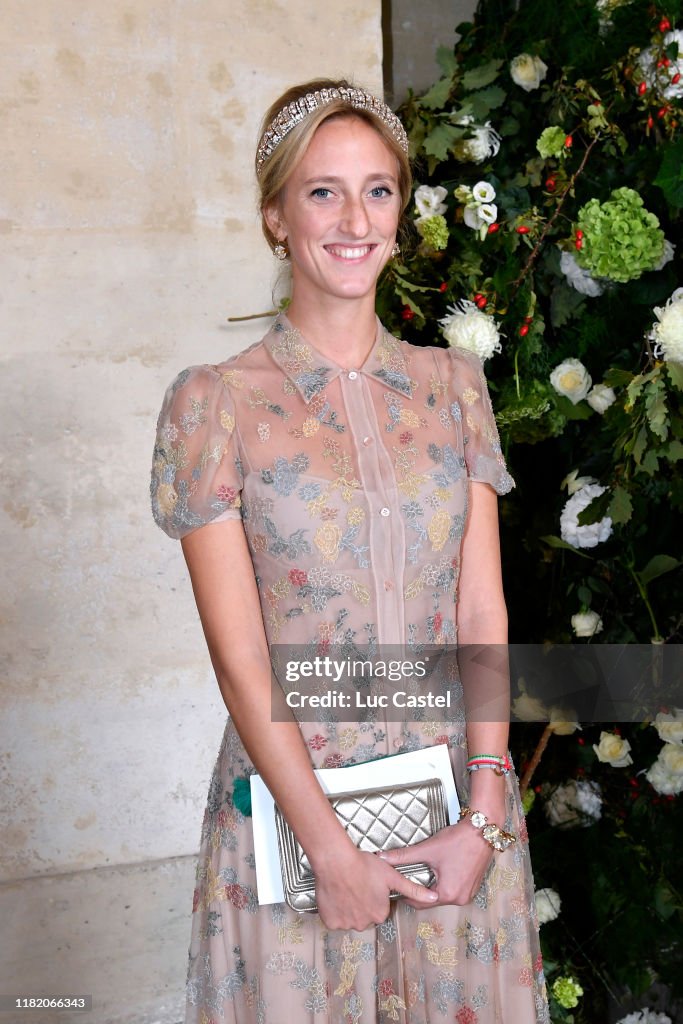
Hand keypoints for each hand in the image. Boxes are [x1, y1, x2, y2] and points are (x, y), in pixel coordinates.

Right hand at [313, 846, 438, 929]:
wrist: (336, 861)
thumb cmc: (364, 865)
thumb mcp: (392, 876)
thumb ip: (414, 889)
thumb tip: (434, 898)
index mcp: (380, 914)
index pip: (379, 909)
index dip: (375, 896)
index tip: (370, 885)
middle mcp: (364, 923)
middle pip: (364, 915)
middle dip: (362, 904)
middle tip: (357, 885)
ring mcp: (346, 924)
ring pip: (349, 918)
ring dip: (348, 907)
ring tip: (346, 887)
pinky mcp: (330, 922)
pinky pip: (334, 919)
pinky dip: (334, 910)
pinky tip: (336, 894)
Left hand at [378, 820, 494, 907]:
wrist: (483, 829)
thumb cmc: (458, 840)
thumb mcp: (428, 849)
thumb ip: (404, 856)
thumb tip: (383, 858)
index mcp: (448, 894)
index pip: (420, 902)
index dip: (407, 894)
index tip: (398, 887)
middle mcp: (460, 898)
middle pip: (432, 900)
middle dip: (420, 890)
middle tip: (408, 878)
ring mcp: (469, 893)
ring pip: (443, 895)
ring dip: (433, 886)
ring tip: (423, 874)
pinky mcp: (473, 886)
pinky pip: (454, 890)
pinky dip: (445, 883)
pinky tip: (439, 871)